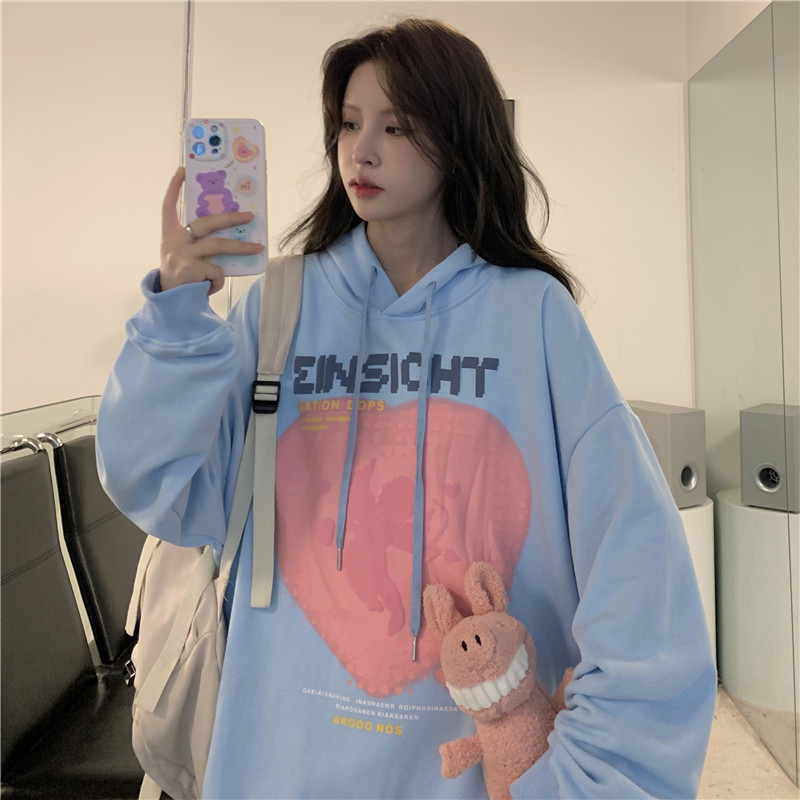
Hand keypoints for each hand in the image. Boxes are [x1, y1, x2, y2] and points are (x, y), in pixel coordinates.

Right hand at [160, 167, 264, 294]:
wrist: (171, 304)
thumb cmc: (182, 277)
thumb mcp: (183, 255)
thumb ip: (197, 243)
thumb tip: (229, 232)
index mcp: (168, 235)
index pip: (168, 206)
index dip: (174, 187)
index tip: (183, 170)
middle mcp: (173, 242)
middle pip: (206, 222)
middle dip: (231, 218)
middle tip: (250, 216)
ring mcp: (182, 255)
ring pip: (219, 245)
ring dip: (242, 247)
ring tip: (258, 248)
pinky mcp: (191, 269)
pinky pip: (217, 270)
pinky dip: (219, 279)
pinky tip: (211, 286)